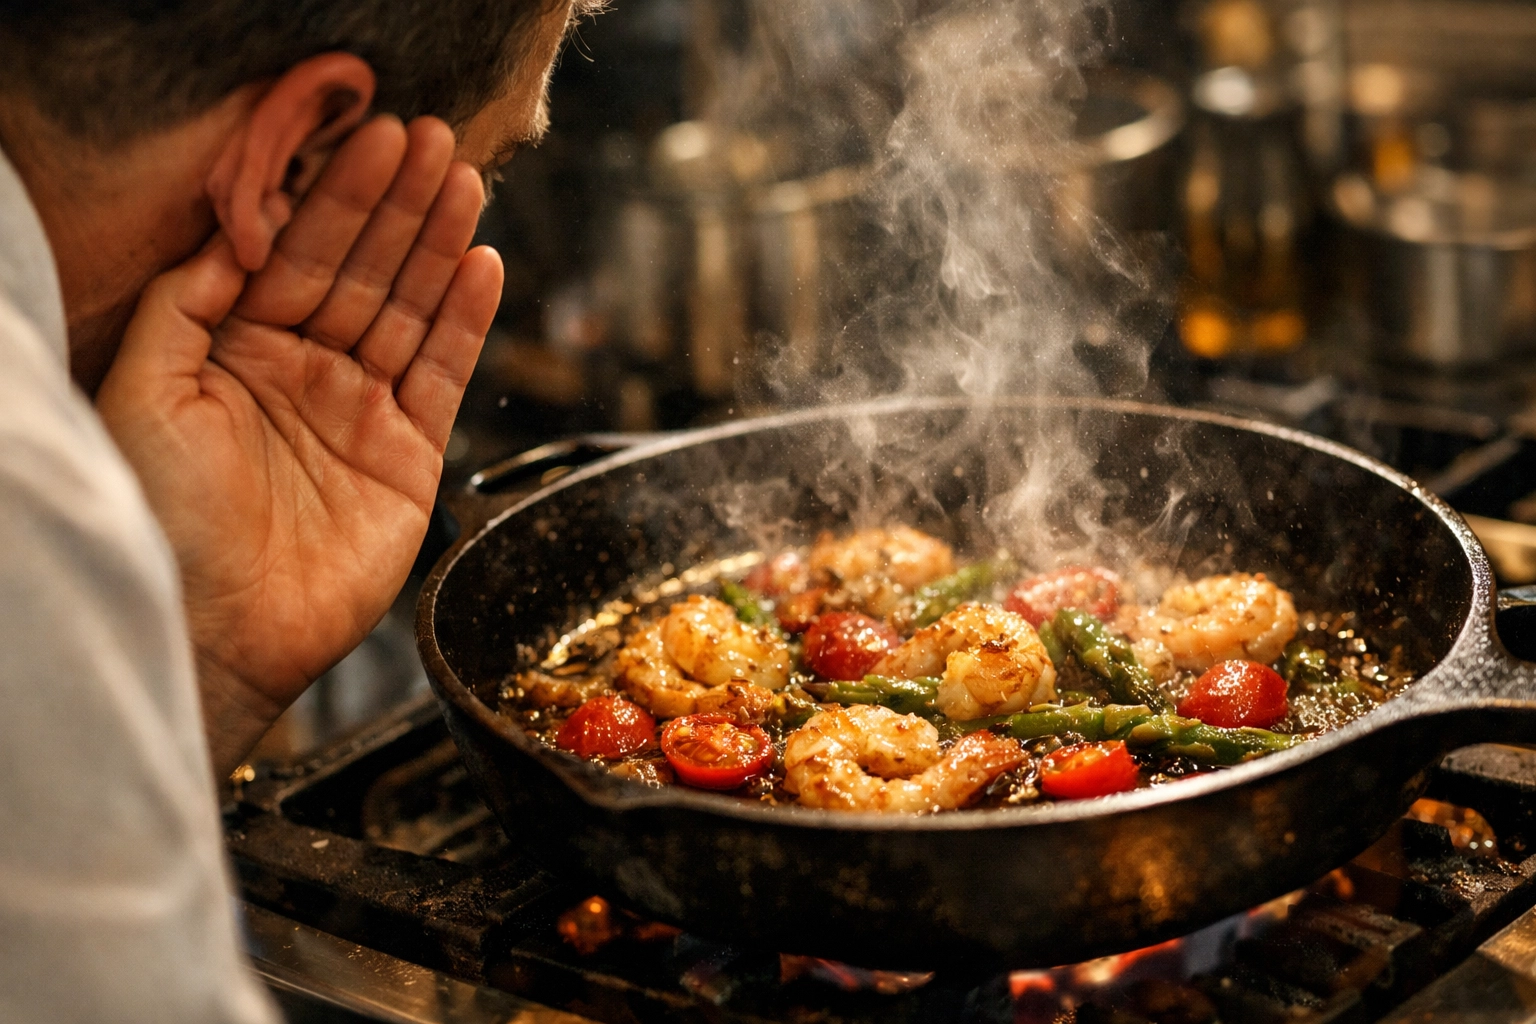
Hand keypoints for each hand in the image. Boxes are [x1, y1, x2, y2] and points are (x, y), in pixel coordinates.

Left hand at [98, 115, 501, 774]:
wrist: (215, 628)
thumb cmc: (163, 519)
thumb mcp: (146, 387)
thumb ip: (188, 301)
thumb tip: (237, 231)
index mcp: (238, 353)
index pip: (299, 253)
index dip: (338, 196)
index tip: (375, 139)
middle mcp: (304, 375)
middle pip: (362, 271)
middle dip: (399, 205)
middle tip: (436, 142)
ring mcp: (360, 414)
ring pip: (409, 311)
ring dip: (439, 247)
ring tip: (466, 185)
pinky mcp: (409, 458)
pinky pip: (443, 375)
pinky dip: (465, 322)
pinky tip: (480, 267)